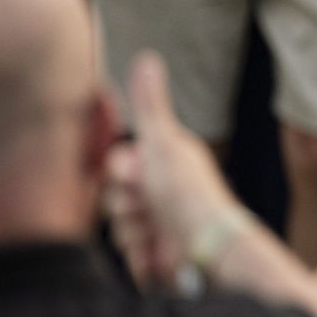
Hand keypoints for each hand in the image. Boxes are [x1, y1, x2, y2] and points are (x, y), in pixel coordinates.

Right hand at [105, 52, 240, 287]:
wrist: (205, 244)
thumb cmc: (187, 191)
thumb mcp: (163, 141)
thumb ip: (148, 105)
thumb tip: (146, 58)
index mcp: (162, 164)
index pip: (115, 166)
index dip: (120, 173)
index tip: (137, 174)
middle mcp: (160, 193)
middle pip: (112, 198)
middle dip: (126, 205)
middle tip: (149, 204)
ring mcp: (158, 225)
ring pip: (118, 229)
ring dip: (133, 231)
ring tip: (157, 230)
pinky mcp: (157, 256)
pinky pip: (128, 258)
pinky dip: (141, 257)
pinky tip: (158, 251)